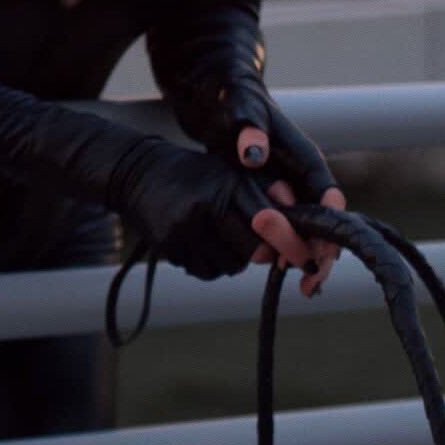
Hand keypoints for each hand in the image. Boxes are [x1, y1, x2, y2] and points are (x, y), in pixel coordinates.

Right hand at [107, 136, 319, 283]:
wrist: (138, 174)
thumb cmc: (195, 174)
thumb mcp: (230, 173)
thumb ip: (266, 194)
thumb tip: (300, 226)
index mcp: (227, 183)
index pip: (269, 221)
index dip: (290, 243)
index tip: (306, 258)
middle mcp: (205, 205)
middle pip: (253, 251)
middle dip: (264, 254)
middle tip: (265, 249)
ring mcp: (185, 228)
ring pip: (231, 265)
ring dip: (235, 258)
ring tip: (221, 235)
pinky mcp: (169, 246)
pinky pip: (207, 271)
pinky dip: (212, 263)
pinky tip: (202, 242)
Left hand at [219, 88, 344, 298]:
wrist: (221, 98)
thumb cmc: (235, 101)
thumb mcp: (240, 109)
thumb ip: (249, 128)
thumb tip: (254, 155)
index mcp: (303, 154)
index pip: (326, 191)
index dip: (329, 220)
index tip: (325, 246)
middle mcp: (301, 175)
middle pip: (323, 218)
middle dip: (322, 249)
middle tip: (313, 279)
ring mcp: (289, 188)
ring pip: (308, 228)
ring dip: (308, 255)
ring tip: (306, 286)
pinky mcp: (273, 199)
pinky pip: (288, 229)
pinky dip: (288, 250)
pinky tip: (284, 273)